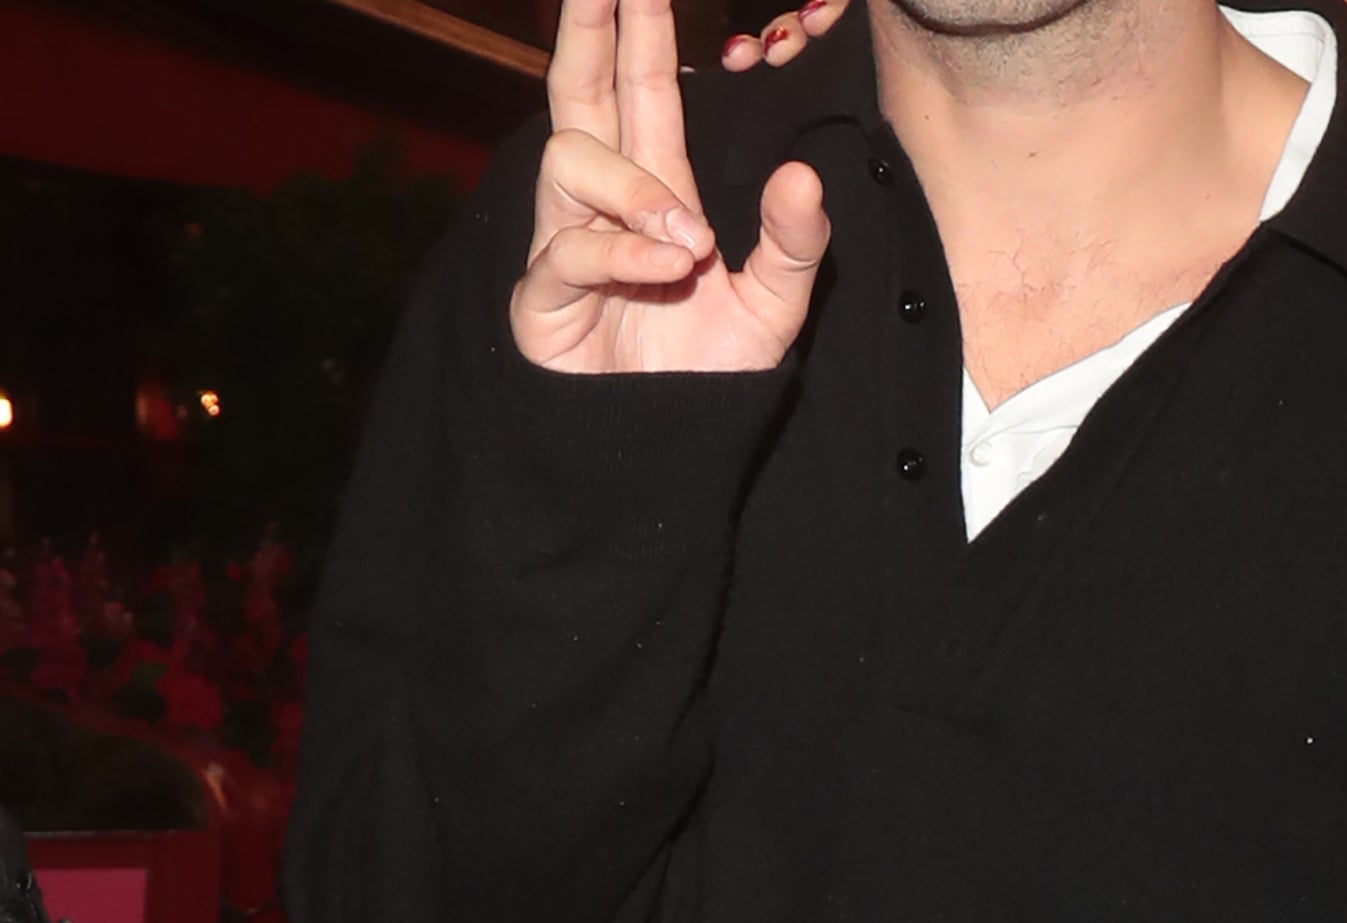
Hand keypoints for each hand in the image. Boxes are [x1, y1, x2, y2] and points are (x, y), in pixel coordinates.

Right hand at [514, 0, 829, 375]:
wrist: (665, 455)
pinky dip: (625, 254)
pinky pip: (570, 245)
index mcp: (657, 193)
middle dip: (587, 28)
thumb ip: (794, 248)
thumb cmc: (705, 380)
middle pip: (580, 91)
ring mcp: (567, 243)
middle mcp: (605, 205)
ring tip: (690, 247)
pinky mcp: (542, 294)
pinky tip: (669, 272)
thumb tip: (804, 177)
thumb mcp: (772, 314)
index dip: (635, 27)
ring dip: (635, 190)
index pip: (642, 89)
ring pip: (572, 158)